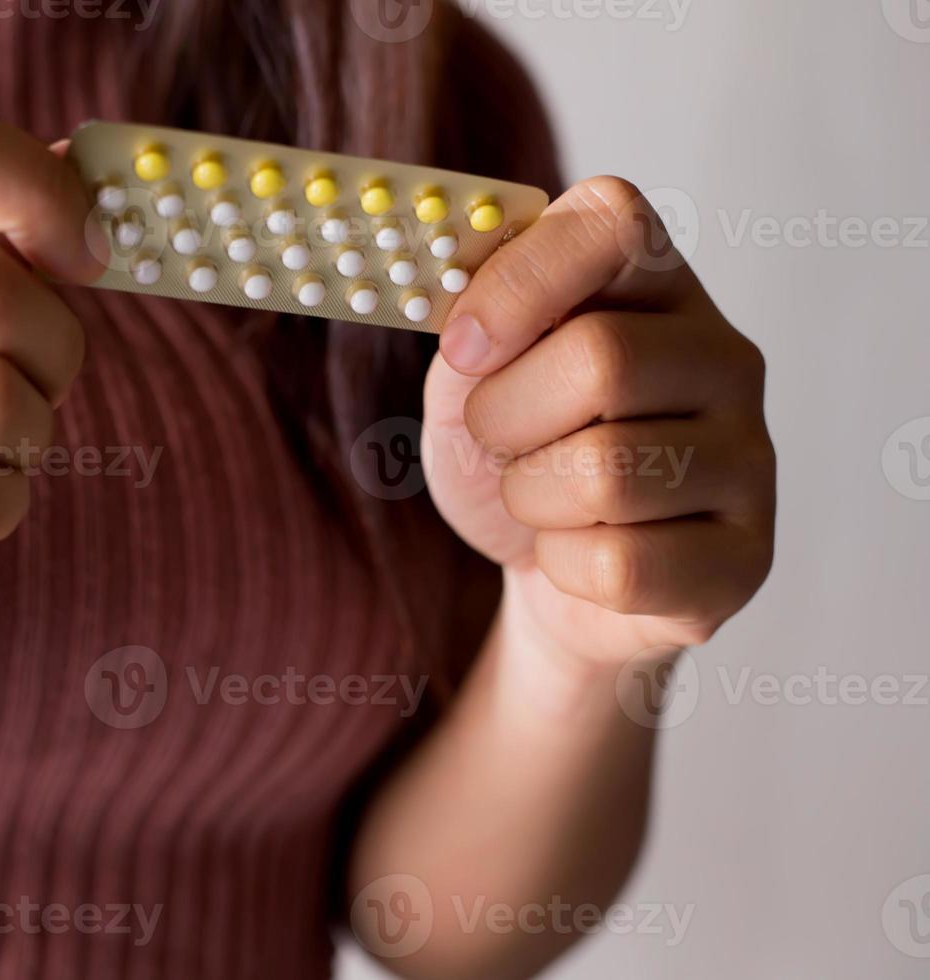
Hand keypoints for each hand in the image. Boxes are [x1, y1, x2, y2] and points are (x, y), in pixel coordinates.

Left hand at [423, 176, 774, 671]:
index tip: (461, 346)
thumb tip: (467, 315)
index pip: (614, 219)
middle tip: (493, 438)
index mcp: (655, 284)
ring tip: (540, 498)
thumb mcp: (466, 382)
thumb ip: (469, 331)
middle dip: (505, 415)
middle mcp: (724, 357)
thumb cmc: (512, 456)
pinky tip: (579, 551)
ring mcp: (750, 458)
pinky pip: (622, 565)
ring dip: (530, 497)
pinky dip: (563, 565)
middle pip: (605, 358)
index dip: (520, 279)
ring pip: (609, 472)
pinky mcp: (745, 558)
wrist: (546, 574)